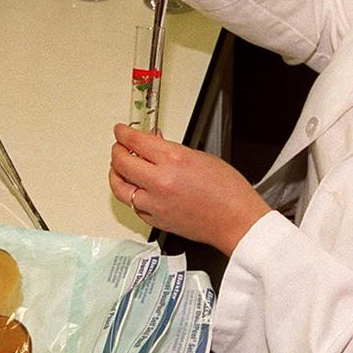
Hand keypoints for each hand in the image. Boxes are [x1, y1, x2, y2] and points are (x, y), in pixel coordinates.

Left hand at [109, 123, 271, 255]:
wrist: (237, 221)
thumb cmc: (228, 190)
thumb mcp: (201, 157)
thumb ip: (172, 150)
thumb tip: (154, 143)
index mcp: (174, 160)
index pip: (135, 141)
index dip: (123, 134)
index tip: (120, 131)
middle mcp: (160, 182)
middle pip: (121, 163)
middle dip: (117, 151)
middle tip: (119, 147)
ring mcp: (155, 203)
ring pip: (120, 187)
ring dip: (115, 174)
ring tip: (119, 168)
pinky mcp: (156, 220)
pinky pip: (133, 206)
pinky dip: (130, 195)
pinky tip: (134, 189)